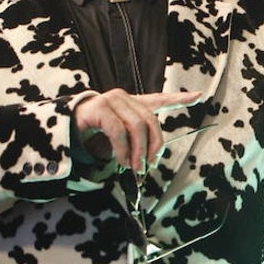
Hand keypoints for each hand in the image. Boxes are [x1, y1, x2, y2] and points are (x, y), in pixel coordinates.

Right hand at [73, 89, 198, 171]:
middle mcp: (124, 98)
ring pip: (136, 126)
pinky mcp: (98, 108)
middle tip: (147, 166)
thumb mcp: (119, 140)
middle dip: (153, 146)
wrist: (62, 130)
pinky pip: (117, 131)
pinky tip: (121, 161)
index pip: (160, 100)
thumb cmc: (93, 136)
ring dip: (137, 151)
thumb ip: (136, 143)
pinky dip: (122, 149)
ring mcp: (111, 100)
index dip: (180, 99)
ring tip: (134, 167)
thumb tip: (150, 159)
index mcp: (132, 104)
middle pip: (150, 121)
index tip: (200, 96)